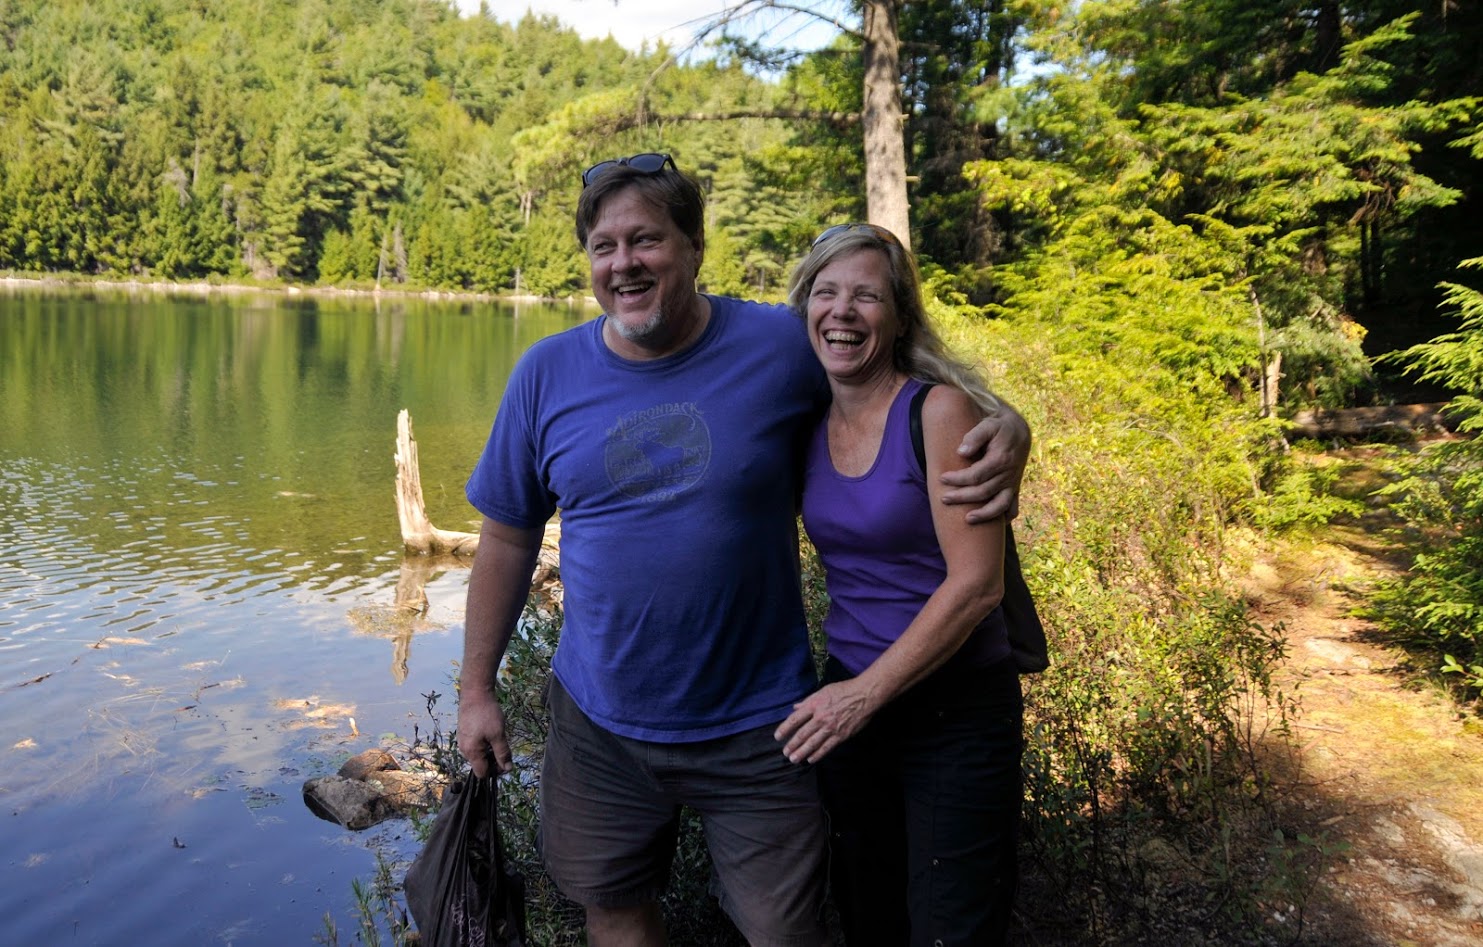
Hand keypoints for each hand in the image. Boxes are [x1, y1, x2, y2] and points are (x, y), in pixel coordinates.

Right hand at [457, 694, 511, 776]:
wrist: (475, 693)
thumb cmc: (487, 714)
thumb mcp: (498, 735)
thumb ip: (503, 753)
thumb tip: (508, 769)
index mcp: (471, 752)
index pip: (481, 773)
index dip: (495, 772)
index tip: (505, 762)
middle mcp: (464, 749)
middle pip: (479, 764)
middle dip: (493, 761)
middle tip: (504, 748)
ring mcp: (462, 740)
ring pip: (478, 754)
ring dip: (489, 751)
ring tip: (498, 738)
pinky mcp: (464, 733)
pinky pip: (475, 745)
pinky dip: (484, 743)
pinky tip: (491, 732)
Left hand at [773, 680, 877, 764]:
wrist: (864, 695)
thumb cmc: (844, 690)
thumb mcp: (823, 691)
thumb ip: (808, 701)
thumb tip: (795, 707)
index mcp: (814, 705)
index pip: (794, 719)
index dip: (784, 729)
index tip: (777, 737)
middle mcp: (820, 717)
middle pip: (802, 734)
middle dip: (792, 745)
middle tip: (785, 753)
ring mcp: (830, 728)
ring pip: (812, 743)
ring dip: (801, 752)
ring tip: (793, 759)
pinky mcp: (841, 735)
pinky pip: (826, 747)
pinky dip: (817, 754)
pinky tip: (810, 759)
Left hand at [939, 408, 1030, 522]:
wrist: (1018, 431)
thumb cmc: (998, 427)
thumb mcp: (988, 425)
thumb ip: (975, 436)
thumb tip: (961, 452)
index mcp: (1000, 460)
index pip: (976, 475)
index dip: (958, 479)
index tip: (942, 478)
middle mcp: (1008, 475)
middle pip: (983, 492)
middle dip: (962, 497)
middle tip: (944, 498)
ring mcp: (1013, 483)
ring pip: (1000, 505)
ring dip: (984, 515)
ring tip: (967, 520)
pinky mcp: (1015, 488)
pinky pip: (1013, 508)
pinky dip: (1004, 518)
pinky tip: (993, 526)